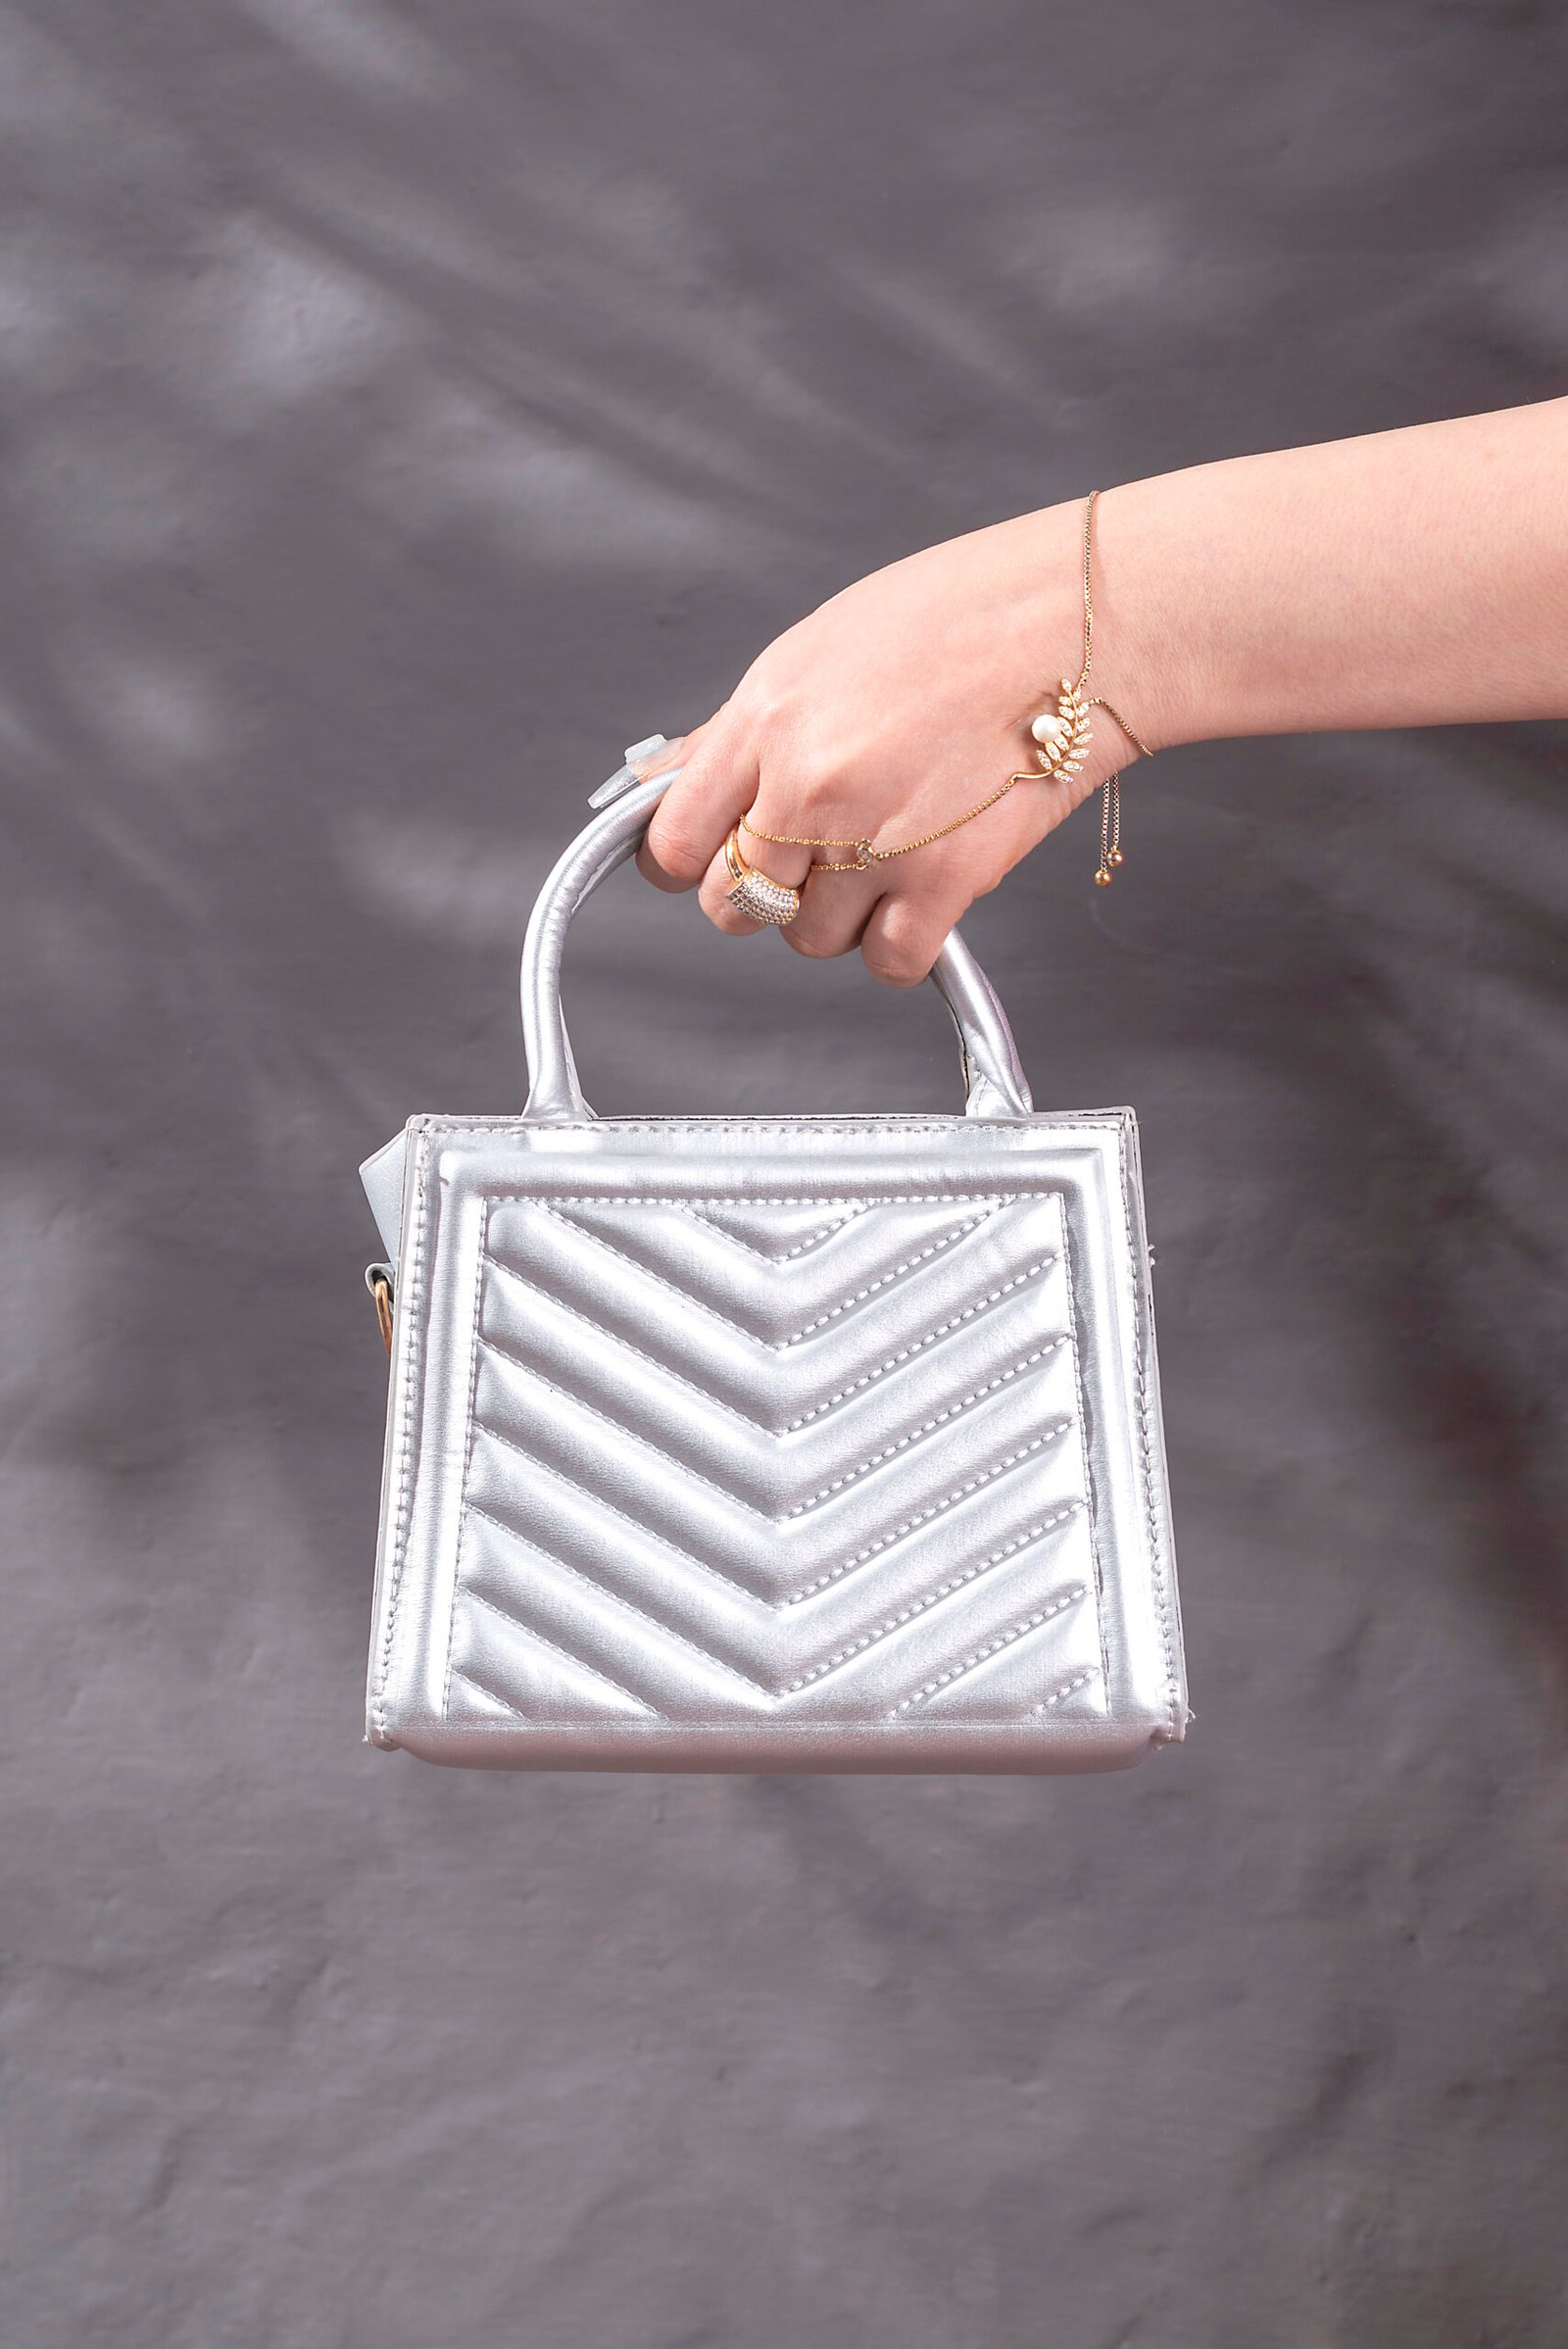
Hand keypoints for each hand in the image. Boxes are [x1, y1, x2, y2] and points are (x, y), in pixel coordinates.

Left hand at [634, 497, 1162, 985]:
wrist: (1084, 623)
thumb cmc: (963, 617)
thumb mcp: (820, 648)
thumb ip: (739, 731)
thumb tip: (668, 782)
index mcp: (767, 720)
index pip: (675, 841)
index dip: (687, 862)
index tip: (709, 859)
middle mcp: (808, 786)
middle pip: (733, 906)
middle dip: (763, 894)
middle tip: (810, 857)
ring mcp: (873, 841)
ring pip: (809, 940)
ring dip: (841, 916)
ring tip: (887, 853)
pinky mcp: (945, 881)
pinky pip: (888, 962)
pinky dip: (900, 946)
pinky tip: (921, 896)